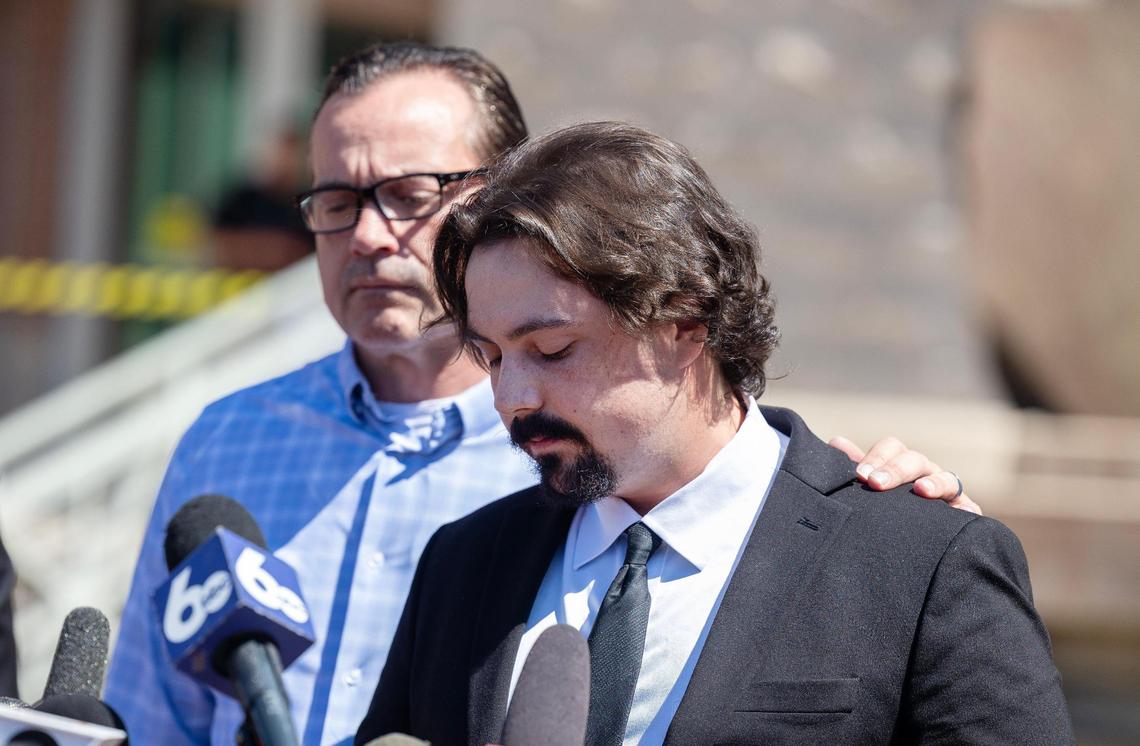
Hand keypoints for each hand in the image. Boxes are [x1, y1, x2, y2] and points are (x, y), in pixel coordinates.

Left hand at [828, 435, 982, 514]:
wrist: (914, 545)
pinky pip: (970, 510)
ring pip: (948, 479)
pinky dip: (967, 510)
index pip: (892, 448)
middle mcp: (926, 473)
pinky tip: (962, 514)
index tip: (860, 475)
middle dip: (895, 469)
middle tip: (875, 483)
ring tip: (921, 491)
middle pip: (915, 460)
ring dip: (935, 482)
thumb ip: (856, 466)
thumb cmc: (888, 507)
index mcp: (901, 464)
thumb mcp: (872, 486)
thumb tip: (835, 442)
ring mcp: (948, 493)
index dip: (877, 457)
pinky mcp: (964, 514)